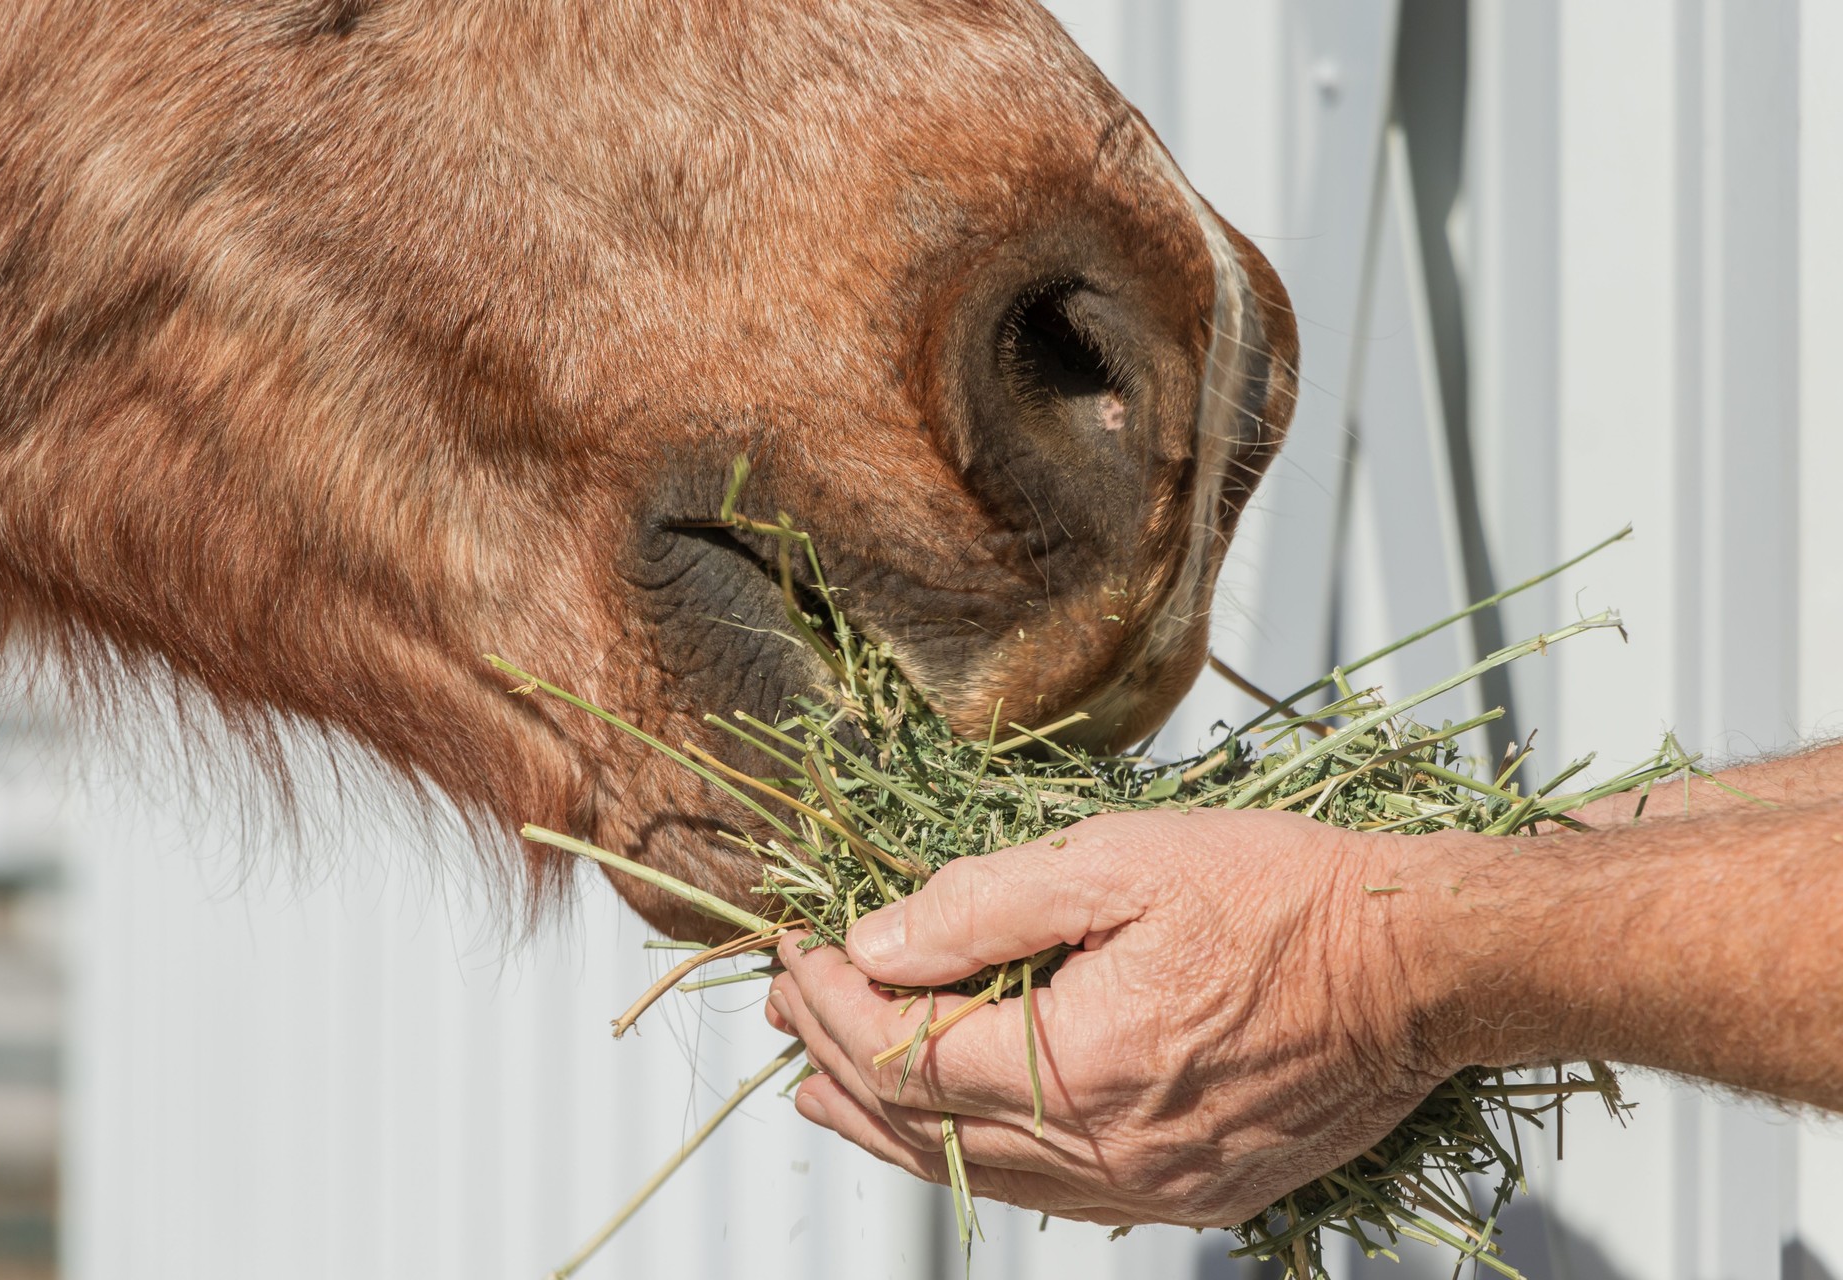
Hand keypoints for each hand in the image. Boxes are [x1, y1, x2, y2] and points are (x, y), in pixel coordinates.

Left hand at [764, 808, 1461, 1226]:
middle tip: (787, 1003)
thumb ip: (982, 905)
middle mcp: (1109, 1150)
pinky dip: (975, 1153)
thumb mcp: (1119, 861)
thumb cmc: (1284, 895)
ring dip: (889, 1120)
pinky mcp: (1189, 1189)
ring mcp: (1152, 1184)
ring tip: (824, 1080)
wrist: (1419, 963)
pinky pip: (1049, 1191)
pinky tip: (949, 1126)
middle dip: (835, 1056)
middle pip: (923, 1123)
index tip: (795, 940)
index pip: (903, 1050)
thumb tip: (876, 939)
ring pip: (977, 1170)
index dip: (832, 995)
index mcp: (1082, 1065)